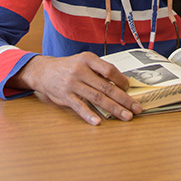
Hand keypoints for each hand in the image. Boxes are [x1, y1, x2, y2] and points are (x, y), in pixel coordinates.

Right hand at [13, 52, 142, 124]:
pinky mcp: (65, 97)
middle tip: (136, 108)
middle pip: (106, 87)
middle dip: (124, 99)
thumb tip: (121, 84)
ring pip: (97, 98)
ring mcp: (72, 84)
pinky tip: (99, 122)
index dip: (121, 80)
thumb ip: (99, 70)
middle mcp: (80, 71)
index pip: (109, 70)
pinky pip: (80, 107)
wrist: (43, 71)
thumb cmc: (69, 67)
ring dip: (114, 109)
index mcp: (87, 59)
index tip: (129, 88)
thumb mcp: (83, 61)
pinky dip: (89, 115)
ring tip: (126, 116)